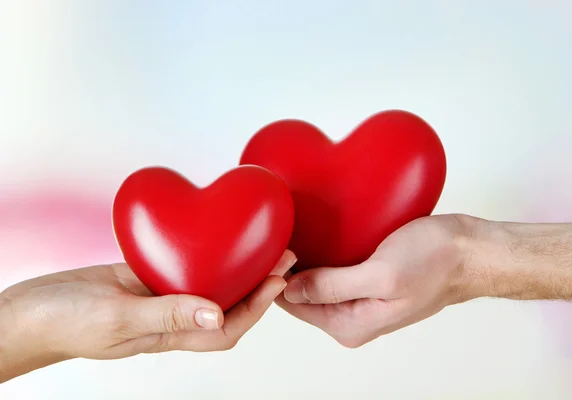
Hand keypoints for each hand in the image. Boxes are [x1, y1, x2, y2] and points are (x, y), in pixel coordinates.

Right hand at [0, 250, 296, 381]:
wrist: (27, 310)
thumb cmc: (64, 321)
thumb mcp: (116, 318)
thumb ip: (165, 317)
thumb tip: (218, 317)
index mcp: (167, 335)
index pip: (224, 330)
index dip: (255, 308)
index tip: (276, 280)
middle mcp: (170, 317)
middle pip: (225, 303)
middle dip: (257, 283)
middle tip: (283, 253)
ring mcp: (157, 295)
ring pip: (207, 281)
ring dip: (235, 265)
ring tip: (260, 241)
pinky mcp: (143, 276)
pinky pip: (179, 264)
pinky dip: (200, 251)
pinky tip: (214, 233)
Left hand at [276, 215, 476, 347]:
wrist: (471, 251)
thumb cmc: (436, 262)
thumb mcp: (381, 275)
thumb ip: (333, 287)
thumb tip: (290, 290)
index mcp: (349, 325)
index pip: (293, 304)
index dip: (278, 275)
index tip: (275, 245)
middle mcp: (351, 318)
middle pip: (300, 294)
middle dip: (286, 267)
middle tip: (284, 232)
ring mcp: (360, 300)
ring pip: (314, 280)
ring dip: (303, 258)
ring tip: (296, 229)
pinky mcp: (367, 281)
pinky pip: (332, 270)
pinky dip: (321, 255)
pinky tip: (317, 234)